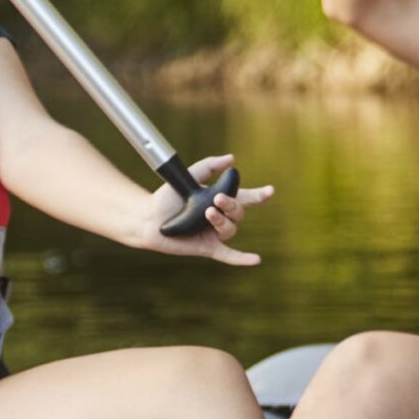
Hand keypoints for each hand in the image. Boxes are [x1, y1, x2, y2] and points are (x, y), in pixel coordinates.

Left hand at [139, 154, 274, 265]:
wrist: (149, 216)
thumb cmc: (168, 197)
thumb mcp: (189, 176)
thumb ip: (209, 166)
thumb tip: (231, 159)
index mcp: (220, 200)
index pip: (244, 197)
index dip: (259, 195)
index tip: (270, 190)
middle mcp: (220, 217)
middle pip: (239, 213)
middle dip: (231, 204)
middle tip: (216, 198)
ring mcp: (214, 233)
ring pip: (231, 229)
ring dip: (223, 221)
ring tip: (208, 213)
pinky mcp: (207, 248)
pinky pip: (228, 255)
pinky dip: (242, 258)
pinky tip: (256, 260)